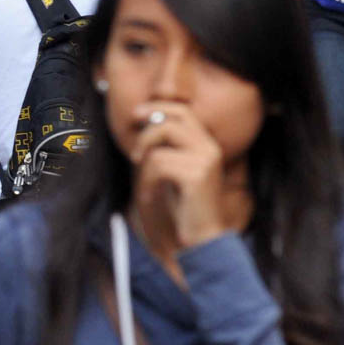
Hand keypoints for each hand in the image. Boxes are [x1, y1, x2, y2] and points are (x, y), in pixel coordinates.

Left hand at [130, 101, 228, 249]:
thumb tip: (143, 122)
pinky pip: (158, 166)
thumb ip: (166, 147)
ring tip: (146, 182)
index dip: (157, 108)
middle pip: (170, 122)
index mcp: (206, 144)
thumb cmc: (185, 205)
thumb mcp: (175, 169)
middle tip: (135, 156)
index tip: (136, 114)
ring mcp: (205, 160)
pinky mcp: (196, 175)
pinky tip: (151, 195)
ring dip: (144, 166)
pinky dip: (148, 182)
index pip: (182, 110)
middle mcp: (209, 148)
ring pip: (159, 147)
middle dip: (145, 135)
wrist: (204, 237)